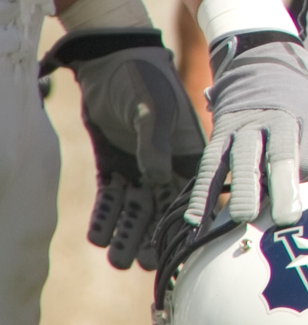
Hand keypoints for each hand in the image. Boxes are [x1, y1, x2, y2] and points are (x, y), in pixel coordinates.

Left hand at [40, 29, 205, 268]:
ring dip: (127, 233)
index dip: (186, 221)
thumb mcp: (152, 106)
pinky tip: (98, 236)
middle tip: (145, 263)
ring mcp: (138, 165)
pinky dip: (105, 217)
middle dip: (154, 236)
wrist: (110, 61)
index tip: (179, 246)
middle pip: (162, 208)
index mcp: (186, 150)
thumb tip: (156, 177)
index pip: (191, 191)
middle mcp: (165, 163)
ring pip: (134, 208)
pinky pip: (109, 198)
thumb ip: (154, 141)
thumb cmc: (142, 78)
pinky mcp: (113, 165)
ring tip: (118, 259)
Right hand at [184, 32, 307, 225]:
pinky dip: (201, 193)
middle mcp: (257, 122)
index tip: (289, 214)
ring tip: (220, 224)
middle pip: (250, 157)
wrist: (264, 60)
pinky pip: (208, 166)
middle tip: (249, 217)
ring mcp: (235, 128)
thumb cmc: (302, 96)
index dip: (286, 182)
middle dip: (250, 188)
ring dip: (223, 193)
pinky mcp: (218, 136)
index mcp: (287, 116)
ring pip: (226, 162)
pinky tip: (196, 219)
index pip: (286, 151)